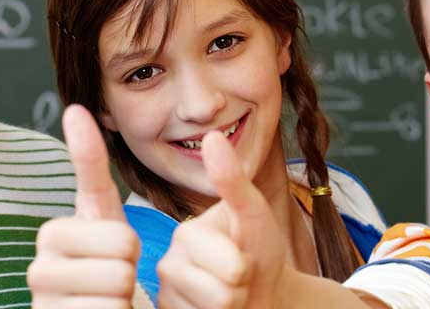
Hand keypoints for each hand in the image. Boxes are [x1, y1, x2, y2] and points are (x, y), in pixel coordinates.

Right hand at [28, 105, 139, 308]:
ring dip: (122, 302)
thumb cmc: (102, 260)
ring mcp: (44, 304)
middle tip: (109, 279)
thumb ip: (89, 164)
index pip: (122, 238)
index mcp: (50, 235)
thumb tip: (76, 108)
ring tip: (104, 300)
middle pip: (122, 266)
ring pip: (118, 296)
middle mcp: (38, 270)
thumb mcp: (101, 212)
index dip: (129, 248)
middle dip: (128, 275)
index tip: (113, 254)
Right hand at [155, 132, 288, 308]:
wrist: (262, 290)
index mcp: (185, 235)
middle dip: (242, 289)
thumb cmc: (258, 250)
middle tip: (238, 279)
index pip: (232, 267)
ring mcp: (168, 297)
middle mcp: (167, 265)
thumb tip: (210, 136)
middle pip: (224, 294)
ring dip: (234, 308)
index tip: (242, 255)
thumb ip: (232, 180)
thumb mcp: (252, 214)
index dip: (249, 267)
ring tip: (230, 294)